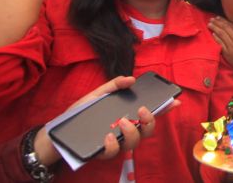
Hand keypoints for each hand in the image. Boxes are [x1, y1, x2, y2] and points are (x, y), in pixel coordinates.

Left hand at [33, 76, 180, 164]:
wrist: (58, 131)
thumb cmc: (80, 113)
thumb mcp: (96, 95)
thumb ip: (113, 86)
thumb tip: (131, 79)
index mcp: (127, 115)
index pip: (151, 113)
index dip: (165, 108)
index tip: (175, 100)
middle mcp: (125, 131)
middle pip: (148, 130)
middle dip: (151, 121)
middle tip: (142, 110)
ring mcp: (116, 143)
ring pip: (135, 142)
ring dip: (133, 131)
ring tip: (122, 121)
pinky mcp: (103, 153)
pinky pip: (114, 153)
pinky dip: (113, 145)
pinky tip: (107, 136)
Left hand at [208, 16, 232, 83]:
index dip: (224, 20)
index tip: (218, 17)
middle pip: (226, 29)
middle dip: (217, 22)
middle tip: (212, 18)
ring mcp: (232, 48)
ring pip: (221, 35)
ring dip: (215, 28)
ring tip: (210, 24)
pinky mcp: (228, 54)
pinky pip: (220, 43)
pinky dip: (216, 37)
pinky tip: (213, 33)